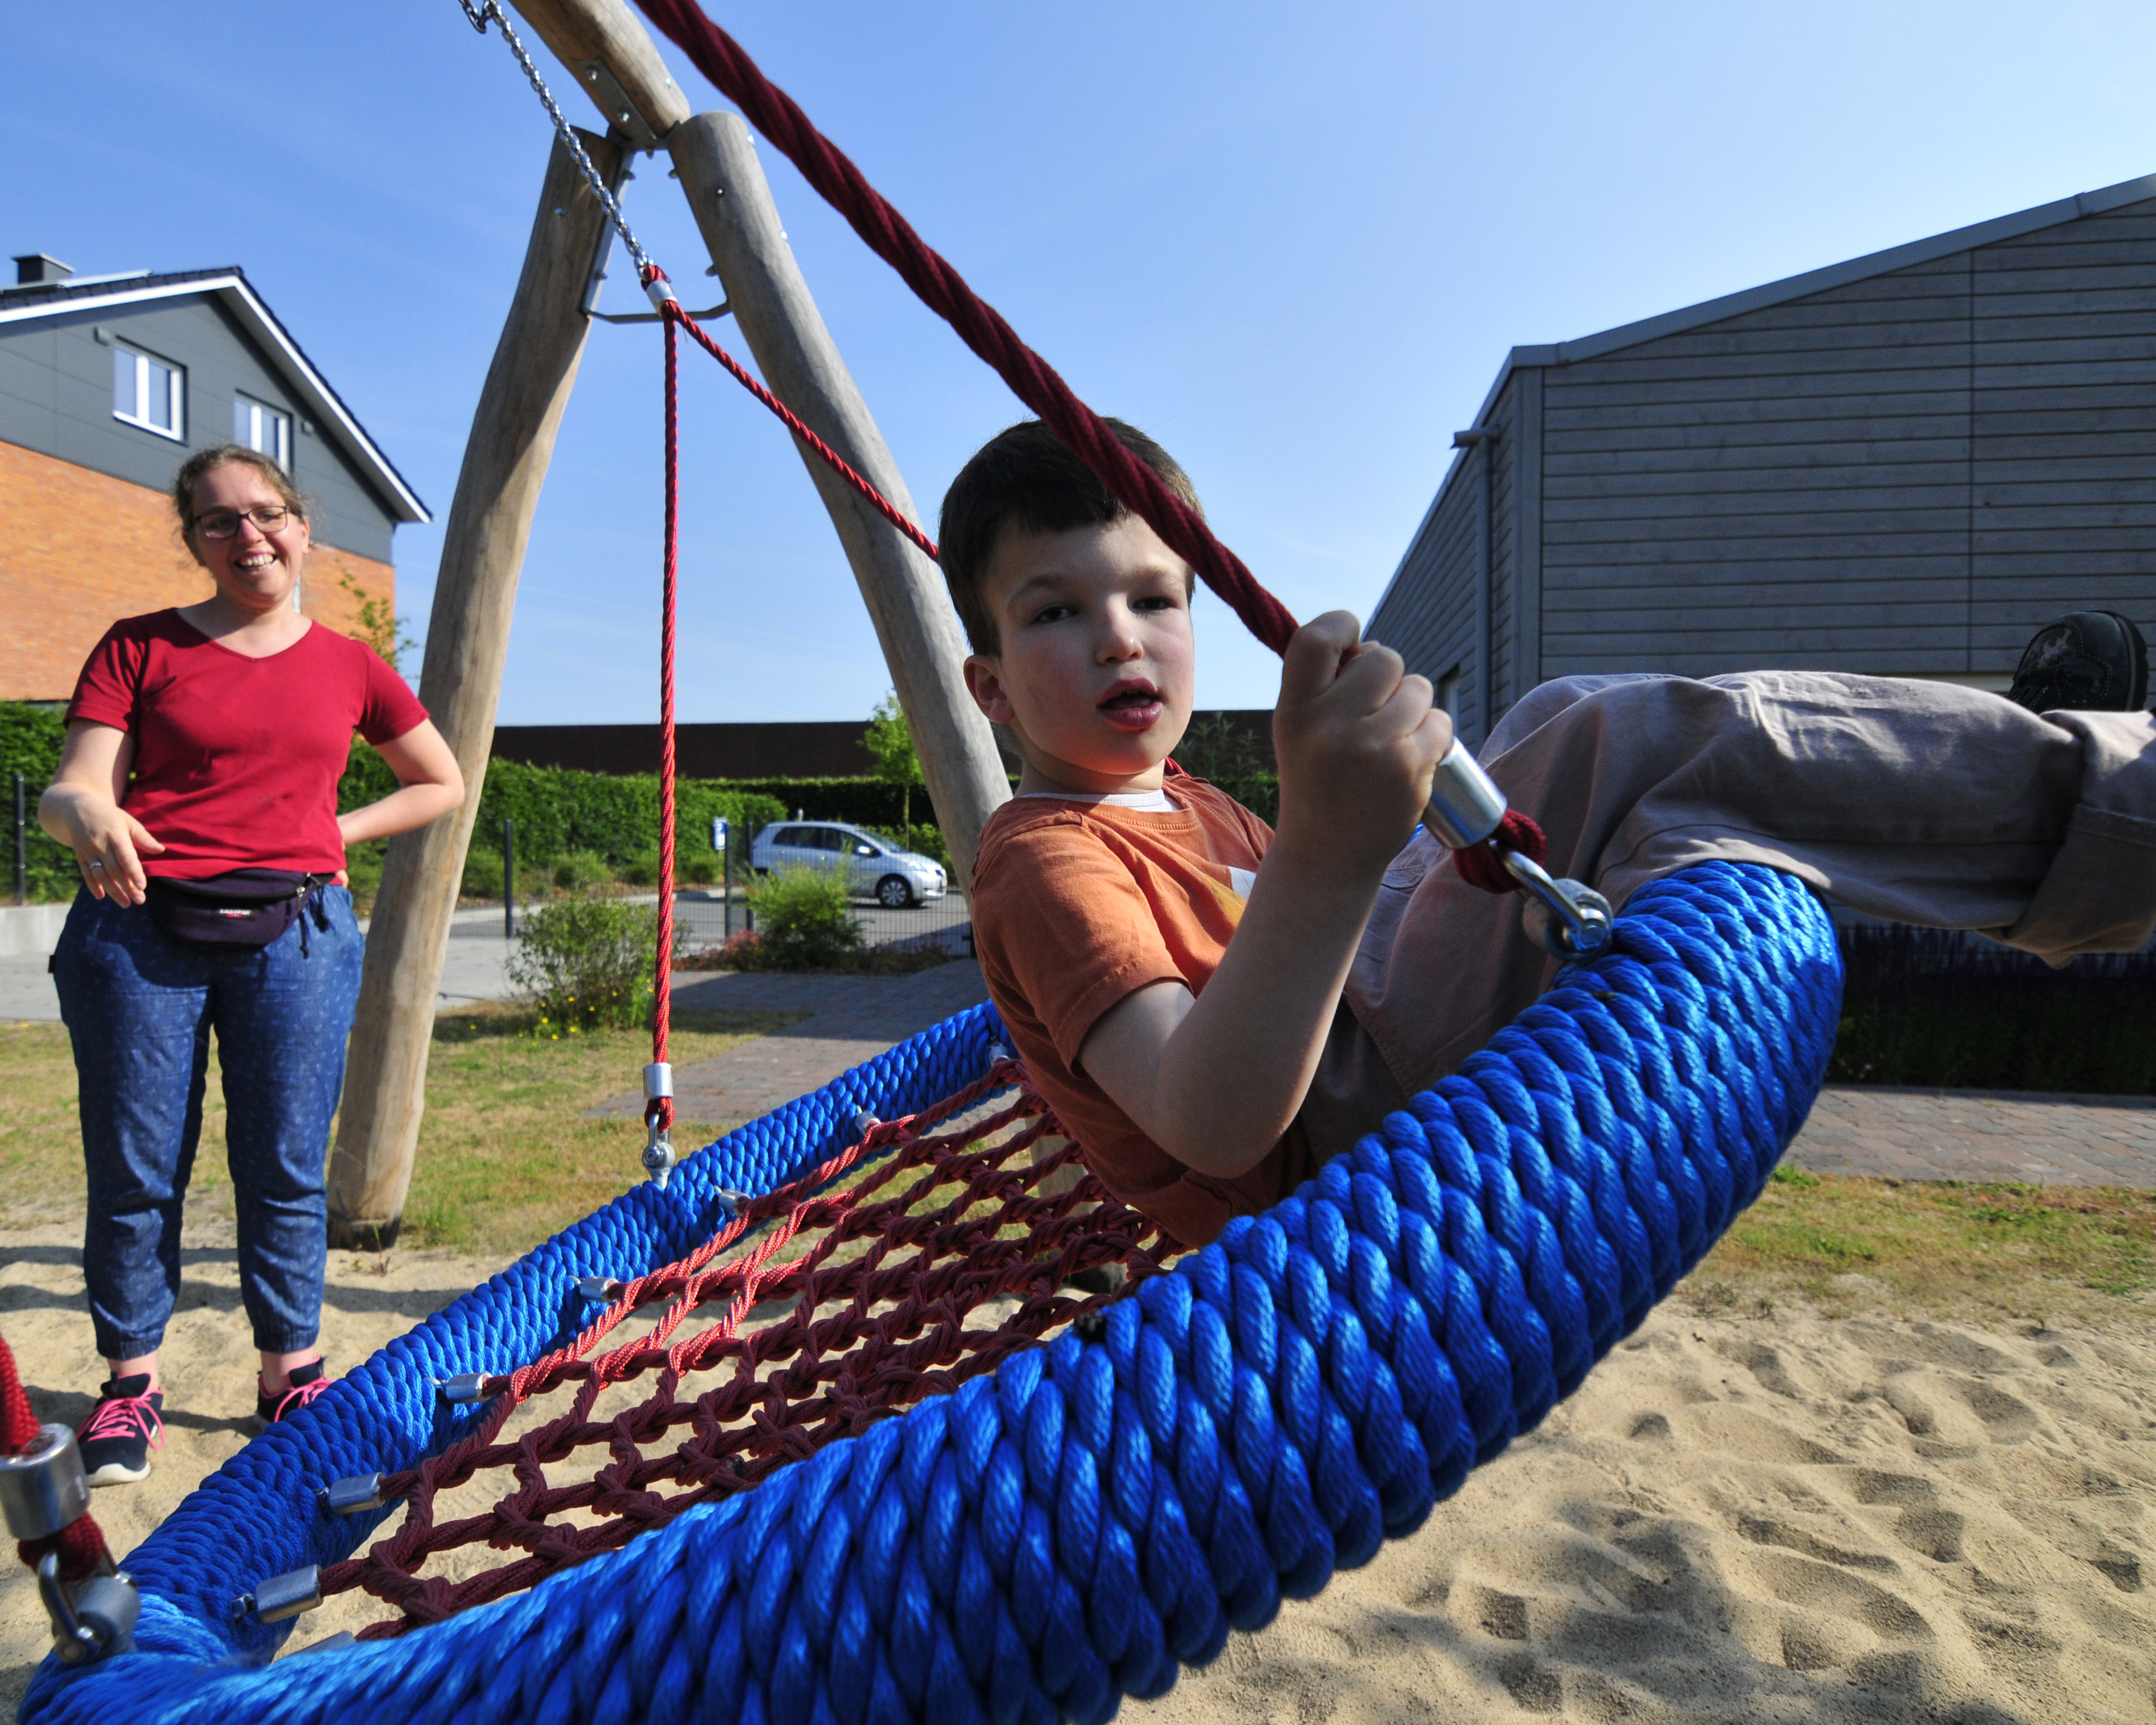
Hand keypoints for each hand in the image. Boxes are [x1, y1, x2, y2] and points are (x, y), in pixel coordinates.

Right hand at [65, 800, 164, 905]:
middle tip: (140, 900)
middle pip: (114, 870)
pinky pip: (86, 874)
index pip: (125, 857)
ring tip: (126, 904)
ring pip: (100, 875)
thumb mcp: (129, 822)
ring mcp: (88, 852)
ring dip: (113, 891)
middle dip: (127, 887)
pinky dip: (93, 886)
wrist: (77, 810)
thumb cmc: (110, 817)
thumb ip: (144, 838)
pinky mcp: (80, 857)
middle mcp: (100, 845)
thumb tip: (161, 850)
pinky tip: (101, 897)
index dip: (134, 872)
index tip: (142, 886)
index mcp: (115, 835)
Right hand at [1271, 611, 1450, 880]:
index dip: (1342, 625)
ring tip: (1390, 740)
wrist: (1328, 855)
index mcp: (1294, 711)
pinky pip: (1441, 721)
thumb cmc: (1317, 781)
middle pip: (1383, 657)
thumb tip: (1367, 643)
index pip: (1316, 639)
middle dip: (1387, 677)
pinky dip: (1433, 735)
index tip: (1351, 641)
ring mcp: (1374, 748)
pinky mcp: (1411, 769)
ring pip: (1418, 687)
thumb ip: (1323, 684)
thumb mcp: (1298, 729)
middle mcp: (1330, 726)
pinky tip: (1410, 758)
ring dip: (1412, 707)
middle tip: (1374, 709)